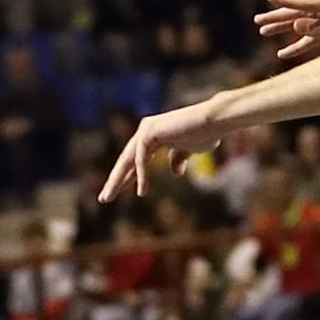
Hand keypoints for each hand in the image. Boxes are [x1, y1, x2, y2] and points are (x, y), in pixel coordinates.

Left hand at [99, 101, 227, 200]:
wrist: (215, 122)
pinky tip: (141, 192)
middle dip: (116, 180)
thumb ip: (178, 158)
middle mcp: (145, 130)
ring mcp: (146, 130)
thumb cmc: (205, 133)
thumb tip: (175, 173)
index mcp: (153, 135)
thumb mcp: (189, 150)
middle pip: (126, 161)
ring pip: (128, 160)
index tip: (119, 192)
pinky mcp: (149, 132)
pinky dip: (141, 176)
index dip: (128, 177)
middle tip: (104, 198)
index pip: (135, 160)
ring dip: (118, 180)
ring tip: (109, 197)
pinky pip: (142, 159)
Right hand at [254, 0, 319, 62]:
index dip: (286, 2)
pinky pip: (314, 41)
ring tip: (263, 32)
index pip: (306, 3)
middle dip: (279, 17)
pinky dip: (300, 47)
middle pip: (300, 13)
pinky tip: (284, 53)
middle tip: (258, 21)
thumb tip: (298, 25)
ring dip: (284, 31)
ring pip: (303, 27)